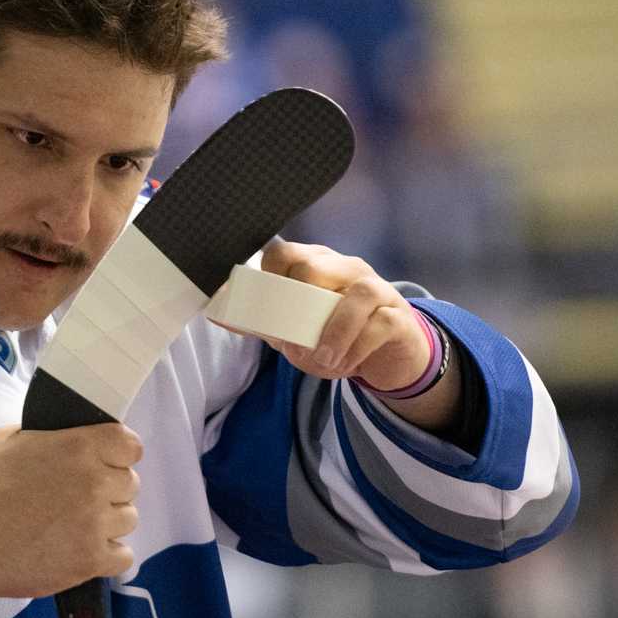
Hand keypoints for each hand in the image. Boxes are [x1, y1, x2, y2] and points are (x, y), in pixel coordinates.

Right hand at [0, 423, 141, 614]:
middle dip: (108, 490)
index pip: (130, 445)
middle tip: (78, 498)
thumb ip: (46, 435)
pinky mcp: (91, 560)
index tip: (105, 463)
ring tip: (75, 527)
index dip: (118, 454)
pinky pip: (123, 556)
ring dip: (108, 522)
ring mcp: (96, 523)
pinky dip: (107, 556)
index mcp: (78, 446)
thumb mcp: (6, 440)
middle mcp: (94, 482)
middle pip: (130, 484)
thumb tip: (63, 438)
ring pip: (128, 519)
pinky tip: (81, 550)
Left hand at [234, 238, 434, 389]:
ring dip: (334, 332)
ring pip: (357, 293)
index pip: (284, 253)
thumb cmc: (337, 337)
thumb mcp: (297, 331)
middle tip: (294, 344)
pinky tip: (346, 365)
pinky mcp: (399, 315)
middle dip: (298, 306)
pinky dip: (358, 347)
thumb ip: (263, 322)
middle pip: (315, 267)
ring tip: (321, 360)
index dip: (267, 278)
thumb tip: (218, 314)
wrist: (388, 356)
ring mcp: (377, 288)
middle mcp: (346, 268)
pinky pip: (380, 323)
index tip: (264, 310)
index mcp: (316, 265)